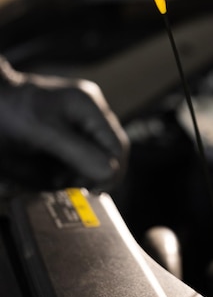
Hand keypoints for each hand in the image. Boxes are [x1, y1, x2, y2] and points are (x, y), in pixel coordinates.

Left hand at [0, 57, 128, 191]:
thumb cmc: (12, 110)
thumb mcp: (44, 132)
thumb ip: (78, 152)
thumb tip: (109, 172)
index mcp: (89, 106)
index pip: (116, 145)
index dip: (110, 171)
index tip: (93, 190)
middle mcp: (90, 112)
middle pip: (110, 150)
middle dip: (97, 173)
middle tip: (78, 188)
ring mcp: (79, 120)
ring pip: (97, 155)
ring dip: (84, 173)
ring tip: (62, 181)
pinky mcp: (68, 131)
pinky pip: (81, 154)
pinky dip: (73, 169)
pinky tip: (57, 175)